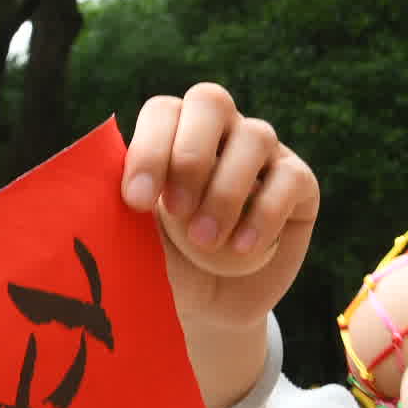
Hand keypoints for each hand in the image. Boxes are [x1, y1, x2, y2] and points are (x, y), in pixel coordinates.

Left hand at [121, 83, 320, 387]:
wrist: (211, 306)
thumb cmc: (166, 264)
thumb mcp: (138, 240)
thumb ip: (124, 211)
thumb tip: (108, 195)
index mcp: (172, 133)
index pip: (163, 111)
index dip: (150, 149)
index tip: (136, 202)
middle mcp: (220, 131)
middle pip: (211, 101)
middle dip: (190, 155)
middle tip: (176, 212)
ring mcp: (264, 153)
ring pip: (255, 135)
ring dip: (225, 190)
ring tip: (205, 242)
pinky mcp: (299, 184)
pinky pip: (290, 179)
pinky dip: (264, 215)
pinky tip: (242, 250)